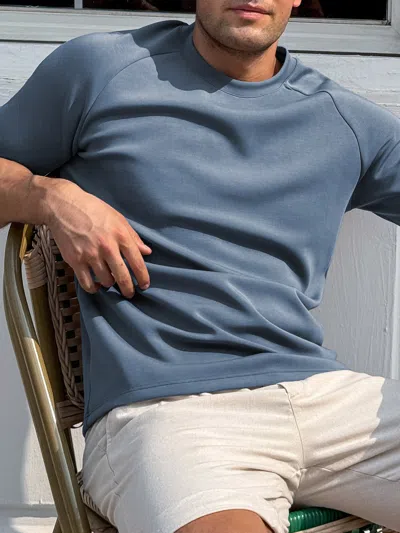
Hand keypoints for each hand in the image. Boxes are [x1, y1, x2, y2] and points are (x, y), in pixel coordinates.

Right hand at [42, 176, 151, 297]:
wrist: (63, 206)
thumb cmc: (93, 210)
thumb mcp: (117, 218)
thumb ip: (133, 236)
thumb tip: (147, 252)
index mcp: (120, 235)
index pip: (137, 262)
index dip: (143, 278)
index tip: (144, 285)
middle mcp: (107, 247)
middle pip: (122, 277)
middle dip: (128, 289)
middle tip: (129, 293)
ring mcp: (90, 255)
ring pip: (106, 281)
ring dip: (110, 284)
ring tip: (110, 281)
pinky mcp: (75, 260)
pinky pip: (87, 283)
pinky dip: (94, 288)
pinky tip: (96, 285)